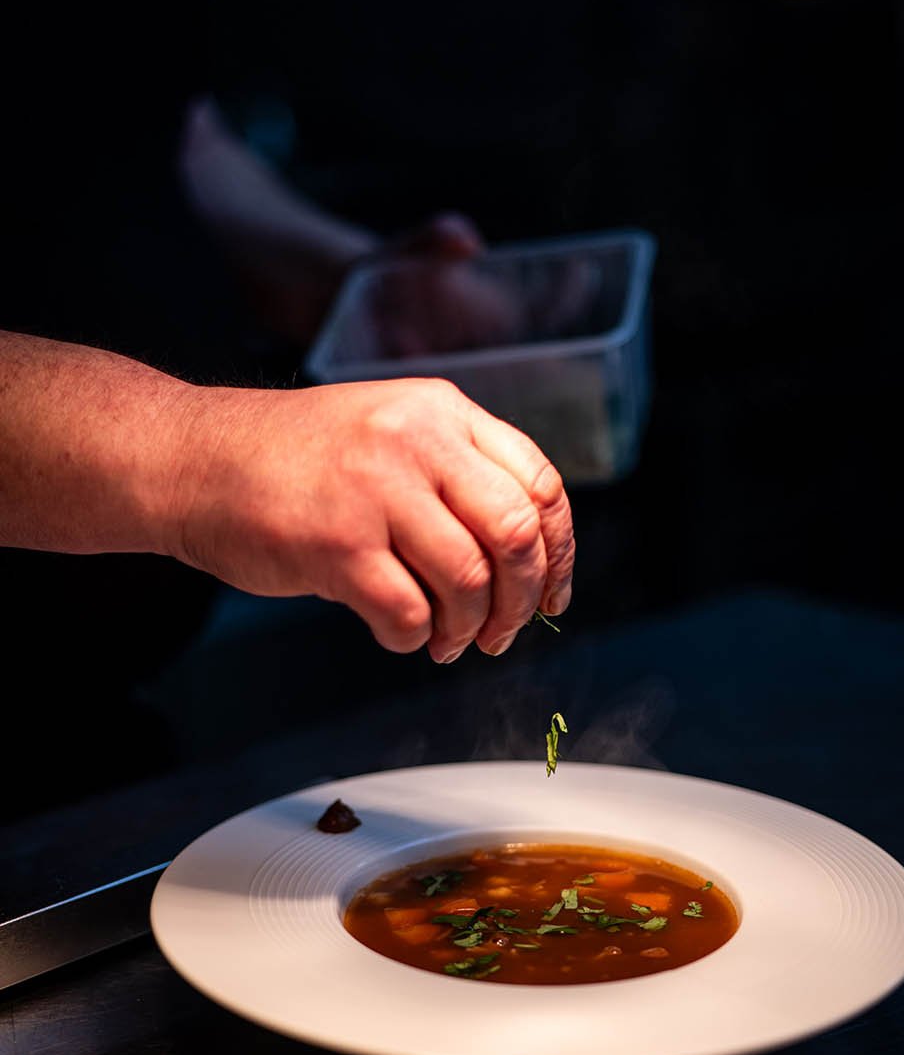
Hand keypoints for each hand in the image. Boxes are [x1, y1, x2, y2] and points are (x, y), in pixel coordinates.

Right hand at [171, 377, 574, 660]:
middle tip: (504, 631)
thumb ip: (454, 473)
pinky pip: (409, 614)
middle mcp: (416, 441)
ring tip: (448, 641)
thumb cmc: (291, 460)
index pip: (539, 484)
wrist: (192, 460)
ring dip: (469, 629)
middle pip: (516, 534)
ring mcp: (375, 491)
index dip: (560, 552)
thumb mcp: (388, 432)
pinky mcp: (336, 545)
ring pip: (469, 580)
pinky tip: (399, 636)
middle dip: (523, 601)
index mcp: (441, 412)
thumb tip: (523, 560)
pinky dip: (414, 640)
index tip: (553, 594)